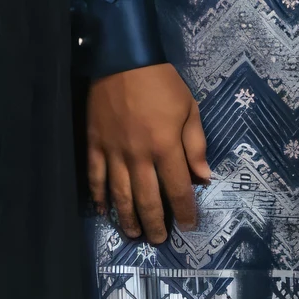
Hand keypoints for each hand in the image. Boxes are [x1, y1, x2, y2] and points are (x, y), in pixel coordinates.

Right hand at [84, 62, 211, 243]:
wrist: (123, 58)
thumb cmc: (161, 83)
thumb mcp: (189, 108)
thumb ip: (195, 144)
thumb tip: (203, 178)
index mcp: (165, 146)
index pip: (177, 188)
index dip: (184, 210)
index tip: (189, 225)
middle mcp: (138, 156)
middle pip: (147, 199)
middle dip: (155, 223)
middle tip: (158, 240)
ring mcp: (113, 152)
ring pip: (120, 194)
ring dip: (127, 218)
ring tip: (134, 233)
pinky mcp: (94, 144)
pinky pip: (95, 177)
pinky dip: (99, 196)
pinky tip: (104, 210)